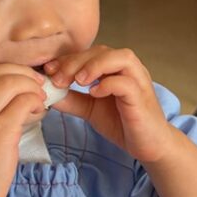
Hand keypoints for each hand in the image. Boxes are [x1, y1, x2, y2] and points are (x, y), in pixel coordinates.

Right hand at [0, 65, 45, 196]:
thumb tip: (9, 95)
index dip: (5, 72)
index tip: (21, 79)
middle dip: (21, 74)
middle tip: (37, 84)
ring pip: (11, 84)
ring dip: (31, 87)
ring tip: (39, 101)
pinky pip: (23, 104)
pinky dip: (35, 102)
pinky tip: (39, 112)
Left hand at [45, 46, 175, 163]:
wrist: (148, 145)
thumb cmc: (123, 123)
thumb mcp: (91, 109)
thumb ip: (72, 99)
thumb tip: (48, 93)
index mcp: (115, 68)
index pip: (90, 53)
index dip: (68, 58)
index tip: (48, 71)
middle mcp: (129, 69)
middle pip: (102, 51)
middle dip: (76, 62)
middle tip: (57, 78)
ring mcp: (138, 81)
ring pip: (120, 58)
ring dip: (95, 65)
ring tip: (77, 81)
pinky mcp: (142, 98)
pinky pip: (127, 83)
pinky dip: (108, 84)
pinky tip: (94, 93)